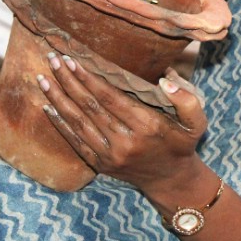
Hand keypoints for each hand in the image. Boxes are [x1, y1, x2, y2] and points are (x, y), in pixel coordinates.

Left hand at [37, 53, 208, 196]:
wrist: (171, 180)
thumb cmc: (182, 144)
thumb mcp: (196, 122)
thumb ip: (187, 99)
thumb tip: (165, 77)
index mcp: (147, 126)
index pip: (110, 97)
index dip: (89, 78)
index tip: (73, 60)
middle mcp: (125, 142)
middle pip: (90, 107)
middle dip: (68, 82)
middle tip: (53, 60)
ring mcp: (110, 156)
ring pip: (78, 123)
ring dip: (58, 100)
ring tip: (43, 79)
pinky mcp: (101, 165)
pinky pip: (75, 142)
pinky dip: (60, 124)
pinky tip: (47, 107)